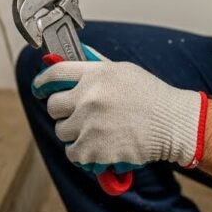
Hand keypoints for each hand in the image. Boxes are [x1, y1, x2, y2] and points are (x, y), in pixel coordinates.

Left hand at [32, 54, 207, 170]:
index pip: (55, 74)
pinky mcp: (92, 148)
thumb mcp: (124, 71)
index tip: (39, 89)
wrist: (173, 124)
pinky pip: (73, 153)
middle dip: (63, 112)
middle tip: (79, 116)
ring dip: (75, 134)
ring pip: (62, 131)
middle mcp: (89, 97)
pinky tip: (100, 147)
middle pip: (53, 106)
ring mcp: (89, 123)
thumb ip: (95, 67)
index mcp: (96, 74)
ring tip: (97, 132)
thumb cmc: (152, 97)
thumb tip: (72, 57)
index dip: (42, 82)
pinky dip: (83, 153)